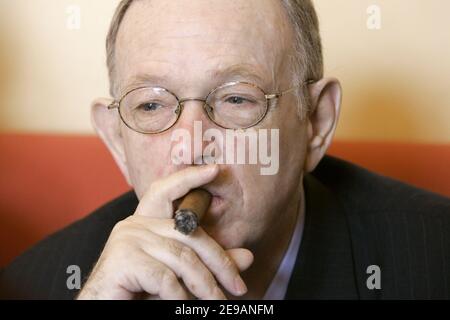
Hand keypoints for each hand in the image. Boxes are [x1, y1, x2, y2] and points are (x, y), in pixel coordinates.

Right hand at [77, 165, 253, 299]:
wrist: (103, 308)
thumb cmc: (140, 292)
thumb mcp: (179, 275)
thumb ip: (209, 263)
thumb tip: (248, 256)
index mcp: (146, 222)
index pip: (166, 191)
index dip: (189, 177)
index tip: (215, 169)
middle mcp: (134, 224)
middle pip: (189, 234)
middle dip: (219, 262)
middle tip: (238, 288)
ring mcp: (126, 239)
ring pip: (182, 258)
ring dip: (204, 286)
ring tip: (216, 303)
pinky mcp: (122, 260)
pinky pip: (165, 278)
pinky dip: (180, 297)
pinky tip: (184, 306)